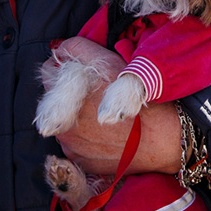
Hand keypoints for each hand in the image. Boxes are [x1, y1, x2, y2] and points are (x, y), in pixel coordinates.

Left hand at [47, 37, 181, 176]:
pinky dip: (84, 137)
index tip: (81, 70)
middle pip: (55, 98)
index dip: (66, 66)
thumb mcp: (112, 63)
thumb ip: (80, 50)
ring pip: (64, 121)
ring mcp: (69, 143)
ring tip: (103, 114)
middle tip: (97, 92)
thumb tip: (61, 49)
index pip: (50, 71)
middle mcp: (62, 120)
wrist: (160, 141)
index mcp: (67, 93)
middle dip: (71, 92)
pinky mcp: (79, 160)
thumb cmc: (138, 99)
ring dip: (76, 115)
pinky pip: (74, 144)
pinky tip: (104, 133)